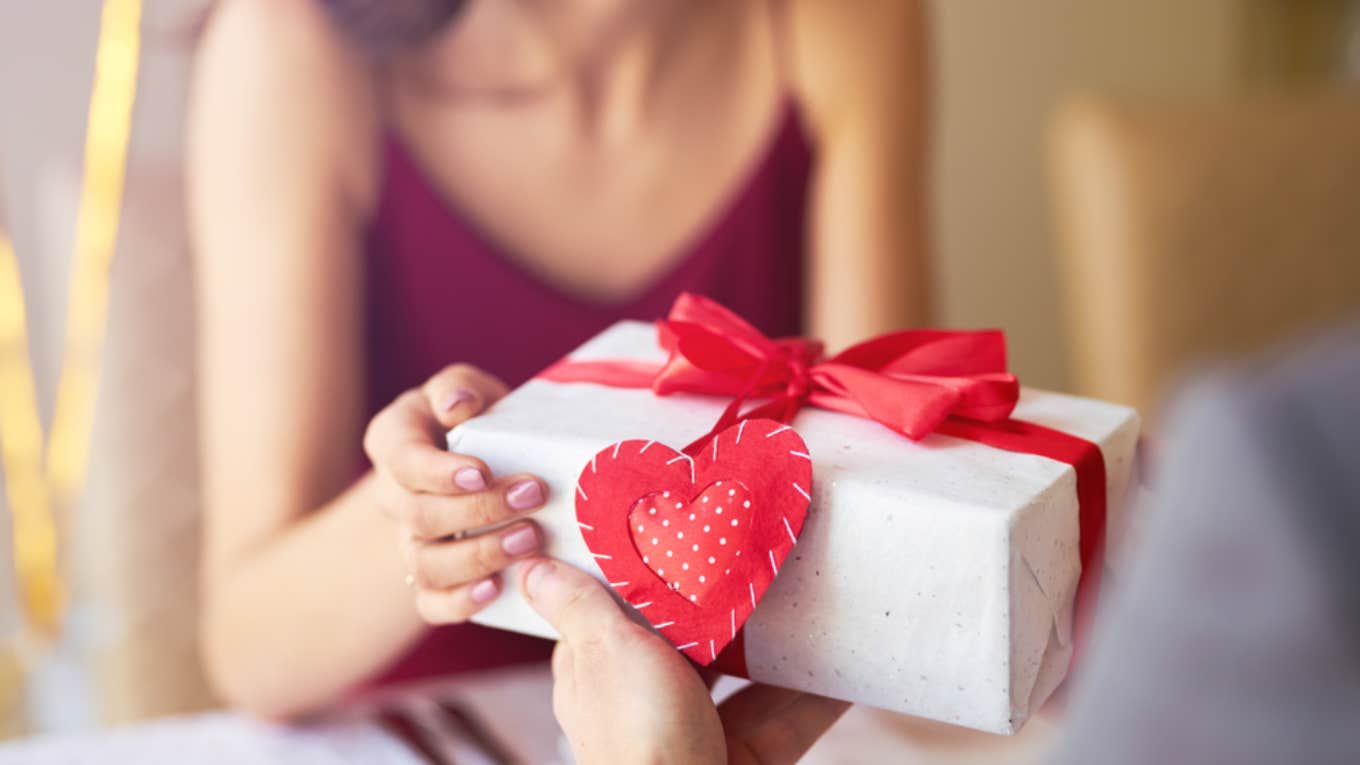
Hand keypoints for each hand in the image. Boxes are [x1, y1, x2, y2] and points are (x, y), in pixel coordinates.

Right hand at [363, 364, 547, 623]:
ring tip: (530, 540)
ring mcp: (408, 541)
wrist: (481, 460)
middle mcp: (394, 496)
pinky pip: (431, 604)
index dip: (439, 472)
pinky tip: (497, 589)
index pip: (403, 461)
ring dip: (479, 556)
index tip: (483, 472)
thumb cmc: (476, 417)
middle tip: (533, 496)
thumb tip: (458, 404)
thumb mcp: (466, 388)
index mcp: (393, 442)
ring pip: (425, 564)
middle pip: (419, 516)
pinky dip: (460, 603)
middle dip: (479, 510)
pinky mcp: (430, 579)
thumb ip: (458, 387)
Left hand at [521, 558, 849, 764]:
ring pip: (742, 681)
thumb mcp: (606, 652)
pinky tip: (844, 669)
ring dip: (779, 649)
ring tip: (814, 602)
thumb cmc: (638, 736)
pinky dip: (814, 697)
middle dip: (728, 610)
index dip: (646, 580)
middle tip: (766, 561)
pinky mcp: (740, 759)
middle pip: (688, 645)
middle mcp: (643, 704)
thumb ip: (579, 607)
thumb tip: (530, 568)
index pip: (614, 615)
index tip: (685, 537)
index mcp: (598, 675)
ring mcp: (693, 734)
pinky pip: (782, 720)